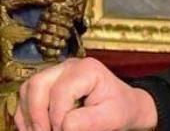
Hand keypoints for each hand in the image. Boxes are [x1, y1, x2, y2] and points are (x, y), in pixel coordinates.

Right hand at [15, 57, 157, 130]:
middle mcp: (69, 66)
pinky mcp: (48, 85)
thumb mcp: (111, 117)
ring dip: (29, 116)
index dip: (58, 117)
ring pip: (27, 90)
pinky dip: (26, 116)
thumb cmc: (120, 109)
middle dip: (37, 115)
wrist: (122, 107)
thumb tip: (64, 125)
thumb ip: (88, 121)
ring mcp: (56, 73)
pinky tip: (37, 129)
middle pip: (37, 84)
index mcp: (87, 69)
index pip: (61, 91)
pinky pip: (25, 98)